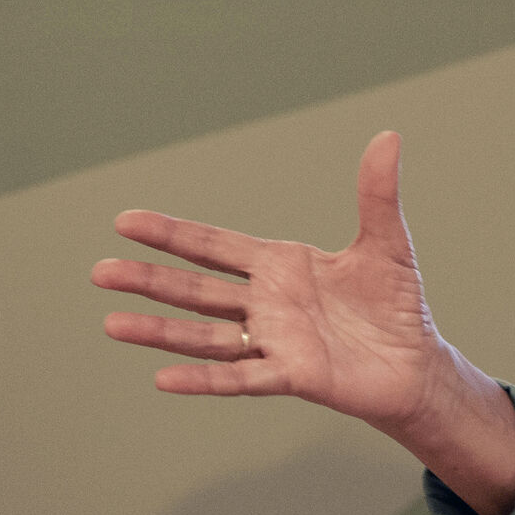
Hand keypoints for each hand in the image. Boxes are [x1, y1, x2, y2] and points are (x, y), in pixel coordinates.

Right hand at [92, 131, 514, 514]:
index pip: (214, 246)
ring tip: (113, 323)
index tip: (125, 222)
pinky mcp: (292, 376)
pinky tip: (163, 378)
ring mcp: (273, 342)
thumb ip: (376, 194)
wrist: (416, 363)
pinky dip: (203, 379)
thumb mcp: (386, 243)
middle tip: (98, 270)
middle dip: (149, 280)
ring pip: (205, 336)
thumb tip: (388, 135)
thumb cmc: (395, 303)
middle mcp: (265, 304)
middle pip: (196, 290)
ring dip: (161, 332)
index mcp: (280, 267)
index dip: (171, 234)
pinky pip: (240, 378)